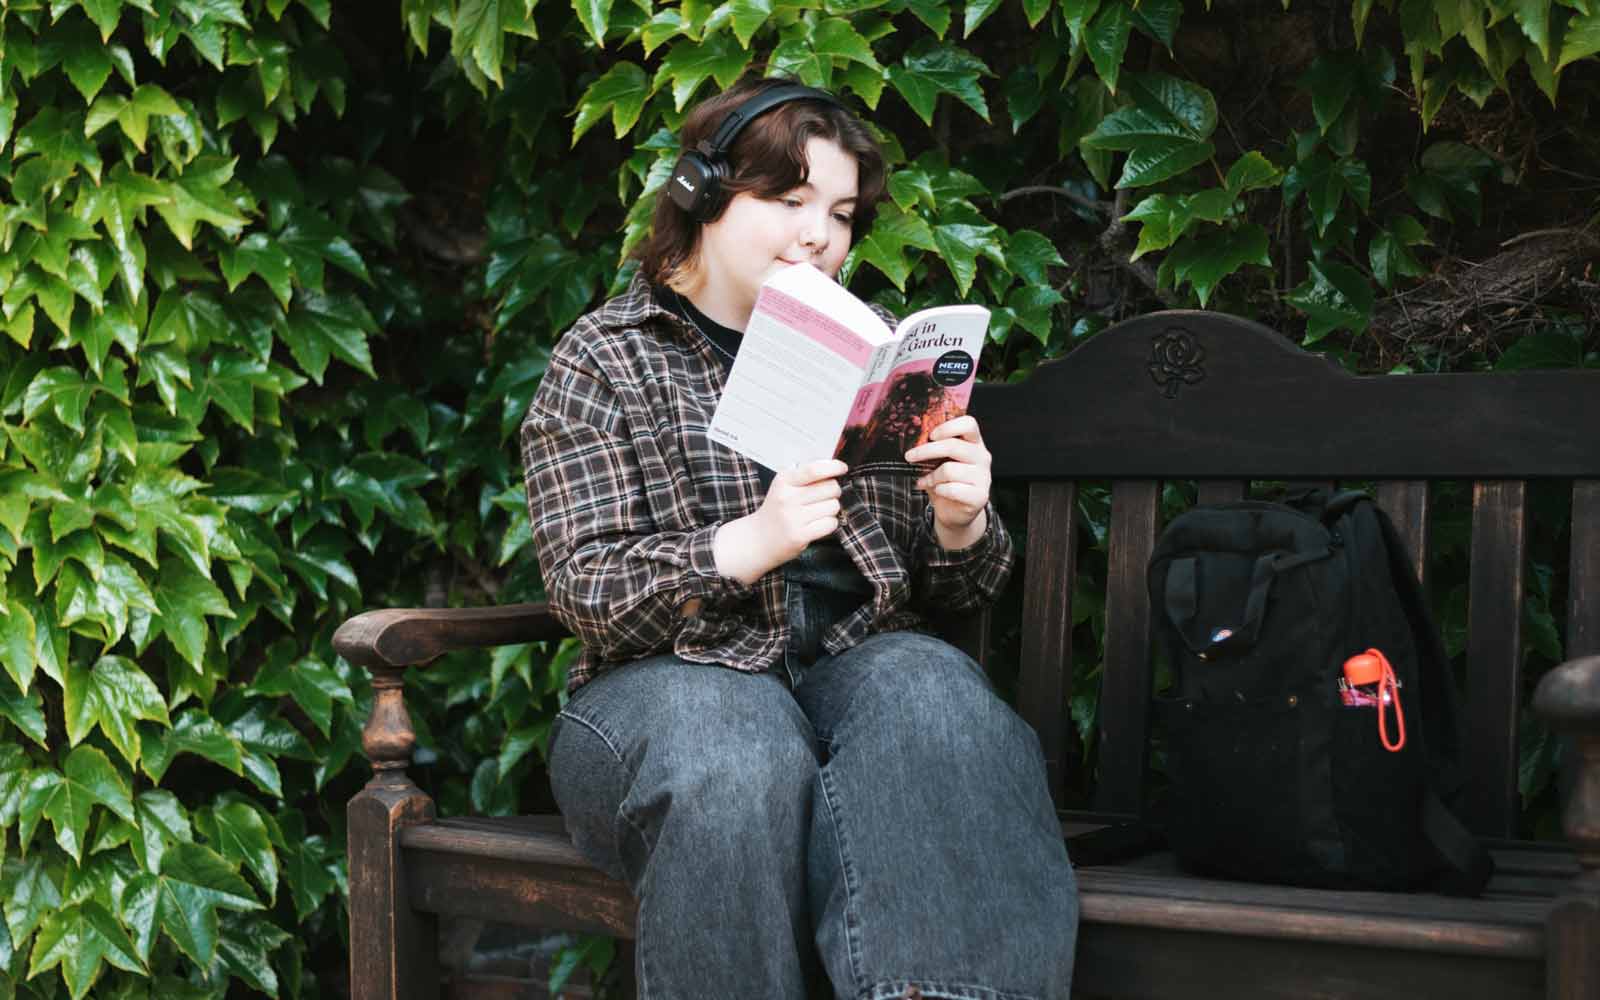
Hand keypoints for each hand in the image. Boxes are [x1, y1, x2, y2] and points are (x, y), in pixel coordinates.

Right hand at [714, 459, 846, 583]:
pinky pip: (830, 523)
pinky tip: (818, 524)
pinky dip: (829, 523)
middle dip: (834, 491)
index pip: (814, 470)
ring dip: (831, 509)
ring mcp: (793, 518)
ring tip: (818, 512)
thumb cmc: (777, 510)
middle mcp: (787, 498)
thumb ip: (805, 476)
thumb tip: (833, 466)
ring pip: (833, 506)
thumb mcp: (783, 487)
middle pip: (830, 488)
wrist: (758, 539)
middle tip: (825, 497)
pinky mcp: (800, 536)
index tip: (842, 468)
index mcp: (783, 481)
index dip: (833, 467)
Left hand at [906, 415, 990, 549]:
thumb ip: (934, 448)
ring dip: (931, 476)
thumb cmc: (945, 481)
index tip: (931, 435)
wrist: (955, 511)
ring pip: (949, 470)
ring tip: (924, 480)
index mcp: (974, 443)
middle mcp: (982, 457)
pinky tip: (936, 490)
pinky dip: (939, 490)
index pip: (968, 424)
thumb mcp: (940, 461)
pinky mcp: (980, 496)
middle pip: (953, 446)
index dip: (948, 427)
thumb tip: (913, 440)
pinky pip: (952, 489)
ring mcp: (983, 477)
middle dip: (926, 451)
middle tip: (909, 456)